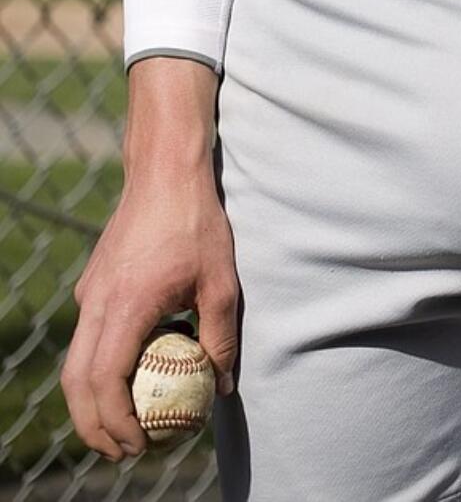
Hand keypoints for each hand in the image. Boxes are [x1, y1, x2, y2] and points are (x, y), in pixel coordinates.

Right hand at [61, 166, 238, 460]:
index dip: (117, 422)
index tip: (139, 445)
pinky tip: (131, 374)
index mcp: (126, 306)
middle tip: (123, 451)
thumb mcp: (221, 283)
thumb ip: (220, 337)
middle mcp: (97, 303)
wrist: (165, 171)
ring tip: (122, 426)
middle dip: (94, 426)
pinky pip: (87, 337)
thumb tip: (222, 386)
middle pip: (77, 383)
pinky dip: (97, 369)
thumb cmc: (197, 223)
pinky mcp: (92, 284)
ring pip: (76, 362)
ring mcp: (89, 293)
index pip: (105, 381)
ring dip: (92, 402)